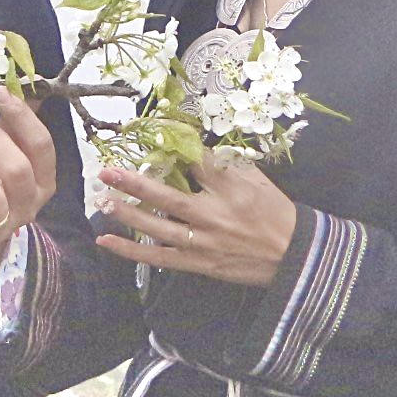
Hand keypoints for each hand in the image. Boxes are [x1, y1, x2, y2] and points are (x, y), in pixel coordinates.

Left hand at [96, 157, 296, 287]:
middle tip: (107, 171)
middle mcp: (215, 217)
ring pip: (159, 229)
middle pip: (170, 198)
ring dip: (128, 215)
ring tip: (102, 200)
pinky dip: (131, 251)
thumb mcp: (256, 179)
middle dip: (136, 184)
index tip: (152, 132)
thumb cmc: (274, 212)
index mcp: (232, 191)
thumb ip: (225, 163)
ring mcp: (204, 243)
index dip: (173, 146)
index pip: (197, 163)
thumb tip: (191, 144)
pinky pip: (159, 258)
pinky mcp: (198, 264)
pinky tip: (106, 240)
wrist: (295, 256)